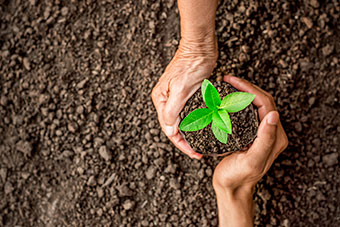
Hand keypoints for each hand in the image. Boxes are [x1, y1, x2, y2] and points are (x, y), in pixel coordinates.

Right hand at [151, 38, 216, 158]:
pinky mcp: (186, 94)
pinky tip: (202, 128)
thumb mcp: (180, 89)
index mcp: (161, 100)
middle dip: (185, 141)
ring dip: (190, 133)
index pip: (169, 129)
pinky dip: (195, 122)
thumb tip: (169, 130)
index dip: (181, 144)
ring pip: (181, 121)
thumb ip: (172, 111)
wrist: (200, 47)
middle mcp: (166, 100)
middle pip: (174, 127)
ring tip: (201, 144)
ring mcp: (176, 97)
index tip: (194, 153)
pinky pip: (189, 113)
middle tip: (198, 152)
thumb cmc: (190, 64)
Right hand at [212, 75, 287, 226]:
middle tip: (228, 80)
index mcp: (274, 136)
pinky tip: (226, 100)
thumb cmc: (238, 176)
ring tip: (227, 86)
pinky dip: (237, 102)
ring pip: (254, 104)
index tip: (232, 81)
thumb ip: (265, 139)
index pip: (265, 103)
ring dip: (242, 92)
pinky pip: (247, 112)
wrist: (231, 187)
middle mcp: (270, 132)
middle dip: (245, 87)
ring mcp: (260, 132)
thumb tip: (273, 114)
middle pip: (261, 100)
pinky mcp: (250, 133)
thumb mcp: (252, 160)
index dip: (249, 89)